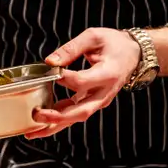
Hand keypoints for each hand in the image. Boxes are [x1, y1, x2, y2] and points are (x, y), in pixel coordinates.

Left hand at [26, 28, 140, 139]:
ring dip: (56, 125)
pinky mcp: (94, 102)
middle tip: (37, 115)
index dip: (65, 79)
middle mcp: (105, 92)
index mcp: (108, 73)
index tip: (52, 72)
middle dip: (58, 116)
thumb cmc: (115, 44)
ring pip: (78, 117)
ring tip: (34, 131)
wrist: (133, 54)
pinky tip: (43, 121)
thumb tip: (50, 61)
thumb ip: (71, 48)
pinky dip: (60, 119)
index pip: (83, 81)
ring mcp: (100, 100)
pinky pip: (77, 113)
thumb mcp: (93, 37)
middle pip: (82, 111)